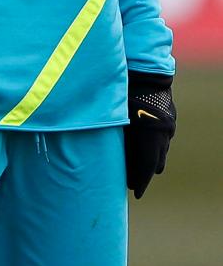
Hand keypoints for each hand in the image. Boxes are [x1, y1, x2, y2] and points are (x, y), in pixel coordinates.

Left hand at [124, 71, 175, 198]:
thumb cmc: (125, 94)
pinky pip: (163, 139)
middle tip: (131, 180)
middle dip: (143, 172)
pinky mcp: (169, 119)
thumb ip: (112, 136)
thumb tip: (97, 152)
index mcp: (150, 137)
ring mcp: (168, 127)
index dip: (140, 181)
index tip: (134, 192)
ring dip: (150, 159)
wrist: (146, 73)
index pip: (147, 167)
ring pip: (161, 151)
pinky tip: (143, 146)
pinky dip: (154, 145)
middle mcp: (162, 135)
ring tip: (137, 166)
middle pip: (155, 163)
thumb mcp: (116, 116)